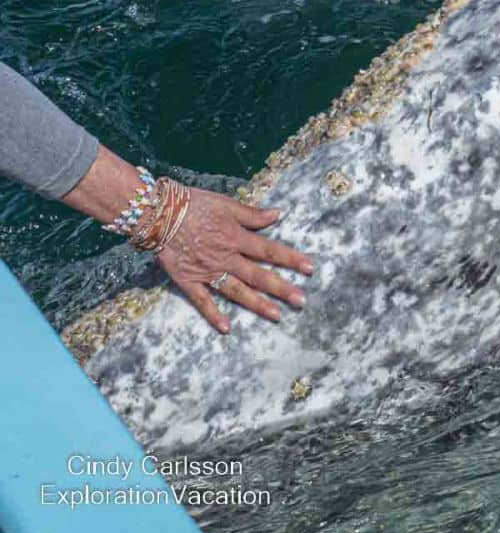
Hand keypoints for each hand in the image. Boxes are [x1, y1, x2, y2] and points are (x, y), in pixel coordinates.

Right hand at [156, 188, 313, 332]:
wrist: (157, 213)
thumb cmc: (193, 204)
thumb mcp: (226, 204)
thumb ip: (252, 214)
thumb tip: (277, 214)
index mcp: (236, 237)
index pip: (269, 250)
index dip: (291, 259)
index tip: (310, 268)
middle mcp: (226, 257)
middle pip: (258, 275)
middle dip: (281, 288)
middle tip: (301, 301)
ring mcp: (207, 271)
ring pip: (237, 290)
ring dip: (257, 304)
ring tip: (277, 315)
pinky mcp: (188, 280)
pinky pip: (202, 300)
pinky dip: (213, 314)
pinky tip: (227, 328)